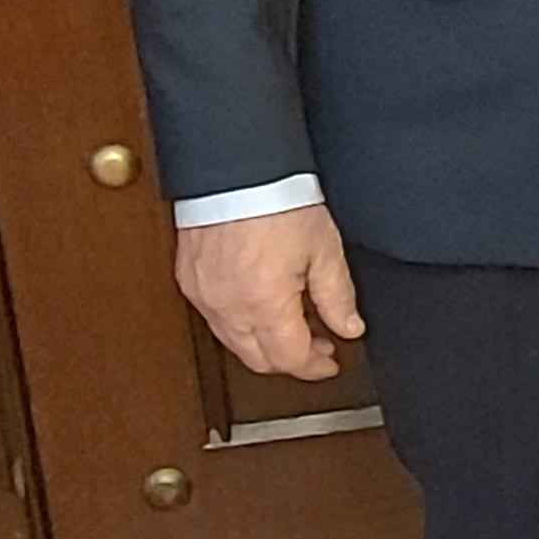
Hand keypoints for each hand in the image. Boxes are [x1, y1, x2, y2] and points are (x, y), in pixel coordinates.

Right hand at [173, 204, 363, 381]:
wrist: (236, 171)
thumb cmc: (278, 202)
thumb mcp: (324, 250)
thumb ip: (337, 297)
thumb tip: (349, 328)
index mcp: (264, 304)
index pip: (289, 359)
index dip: (314, 368)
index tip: (330, 364)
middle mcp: (227, 307)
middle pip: (258, 360)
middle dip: (291, 360)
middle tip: (318, 346)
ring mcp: (204, 296)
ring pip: (234, 343)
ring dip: (265, 344)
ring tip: (295, 323)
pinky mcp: (190, 282)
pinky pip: (215, 319)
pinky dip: (241, 324)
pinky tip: (263, 307)